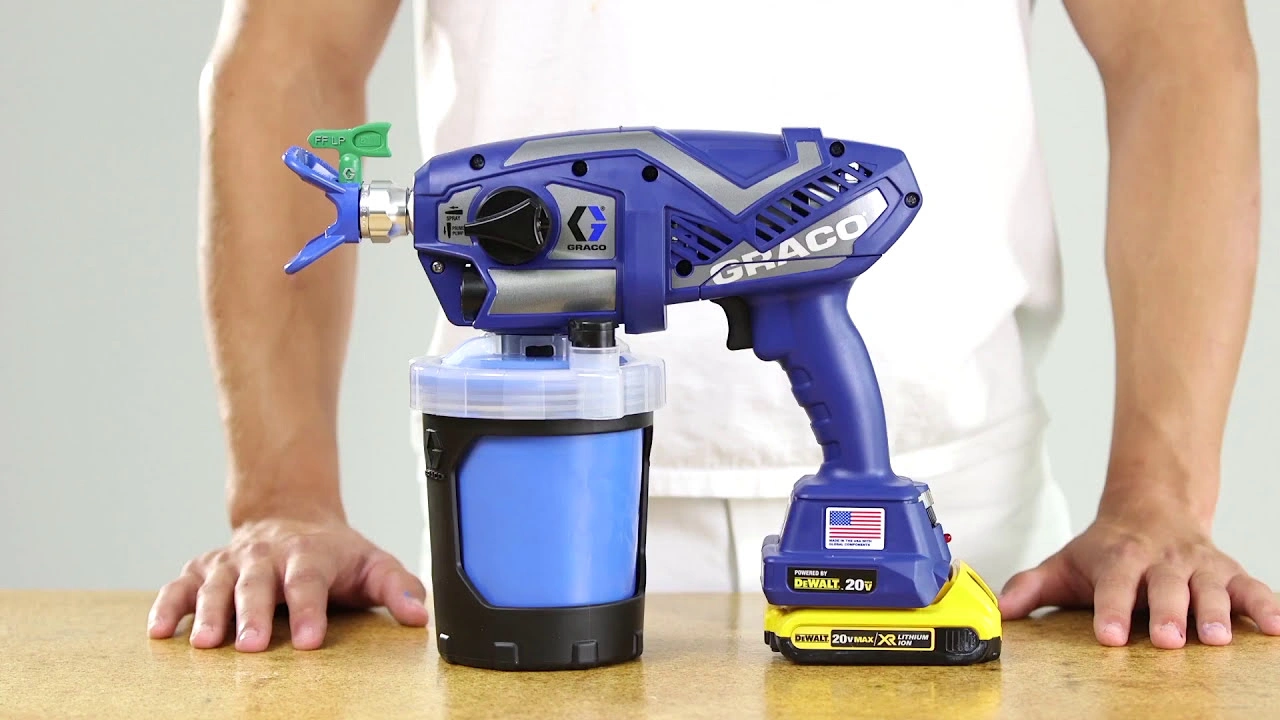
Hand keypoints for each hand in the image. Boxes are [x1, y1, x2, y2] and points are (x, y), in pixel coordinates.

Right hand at [148, 515, 427, 650]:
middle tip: (253, 645)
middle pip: (258, 583)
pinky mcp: (203, 569)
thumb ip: (397, 588)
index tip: (311, 640)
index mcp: (309, 554)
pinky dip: (167, 606)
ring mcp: (232, 561)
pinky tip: (159, 632)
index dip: (310, 610)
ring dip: (208, 612)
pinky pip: (180, 586)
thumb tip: (419, 614)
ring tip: (205, 644)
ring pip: (216, 584)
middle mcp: (266, 556)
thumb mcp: (372, 564)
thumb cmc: (334, 554)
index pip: (309, 581)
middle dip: (254, 614)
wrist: (292, 517)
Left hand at [998, 504, 1279, 647]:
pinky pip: (1254, 588)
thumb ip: (1032, 587)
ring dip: (1216, 611)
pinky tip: (1276, 629)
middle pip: (1166, 586)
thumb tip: (1000, 611)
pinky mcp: (1229, 572)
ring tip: (1216, 637)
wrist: (1151, 507)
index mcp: (1119, 557)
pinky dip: (1268, 606)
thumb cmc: (1106, 548)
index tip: (1109, 636)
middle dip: (1167, 612)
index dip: (1111, 609)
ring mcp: (1198, 566)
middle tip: (1168, 640)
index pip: (1113, 583)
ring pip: (1211, 587)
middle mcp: (1162, 560)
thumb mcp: (1065, 562)